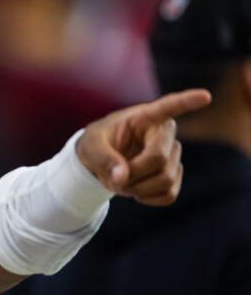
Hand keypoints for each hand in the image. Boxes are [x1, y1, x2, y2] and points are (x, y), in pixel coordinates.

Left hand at [76, 89, 210, 205]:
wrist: (98, 165)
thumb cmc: (95, 146)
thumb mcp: (90, 146)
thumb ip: (103, 158)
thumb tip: (122, 177)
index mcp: (144, 118)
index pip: (169, 106)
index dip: (187, 101)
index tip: (205, 96)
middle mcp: (164, 134)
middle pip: (159, 159)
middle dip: (133, 173)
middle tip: (114, 175)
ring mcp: (172, 156)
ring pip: (165, 180)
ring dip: (138, 188)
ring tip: (123, 181)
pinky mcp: (173, 176)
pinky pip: (169, 195)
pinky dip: (147, 198)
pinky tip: (136, 190)